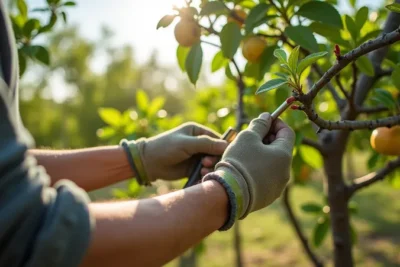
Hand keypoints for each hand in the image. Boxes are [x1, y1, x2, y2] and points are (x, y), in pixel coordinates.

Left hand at [132, 122, 227, 181]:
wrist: (149, 163)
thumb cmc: (165, 147)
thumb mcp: (186, 143)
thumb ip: (206, 144)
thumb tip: (226, 146)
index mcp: (198, 131)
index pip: (218, 139)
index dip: (222, 148)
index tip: (221, 156)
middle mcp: (199, 143)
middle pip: (217, 152)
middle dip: (214, 159)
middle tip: (206, 164)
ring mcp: (196, 156)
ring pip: (212, 163)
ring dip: (210, 168)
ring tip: (202, 170)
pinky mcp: (193, 168)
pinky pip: (205, 171)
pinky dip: (205, 174)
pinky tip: (200, 176)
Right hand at [203, 113, 294, 229]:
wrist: (229, 193)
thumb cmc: (240, 161)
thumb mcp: (247, 137)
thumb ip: (259, 124)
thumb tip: (267, 116)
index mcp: (284, 155)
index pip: (287, 132)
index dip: (276, 123)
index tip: (264, 120)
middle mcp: (285, 172)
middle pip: (280, 149)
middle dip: (267, 139)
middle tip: (251, 136)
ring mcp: (278, 187)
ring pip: (273, 164)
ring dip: (263, 155)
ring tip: (245, 153)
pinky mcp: (268, 197)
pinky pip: (266, 178)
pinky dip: (259, 170)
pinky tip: (244, 169)